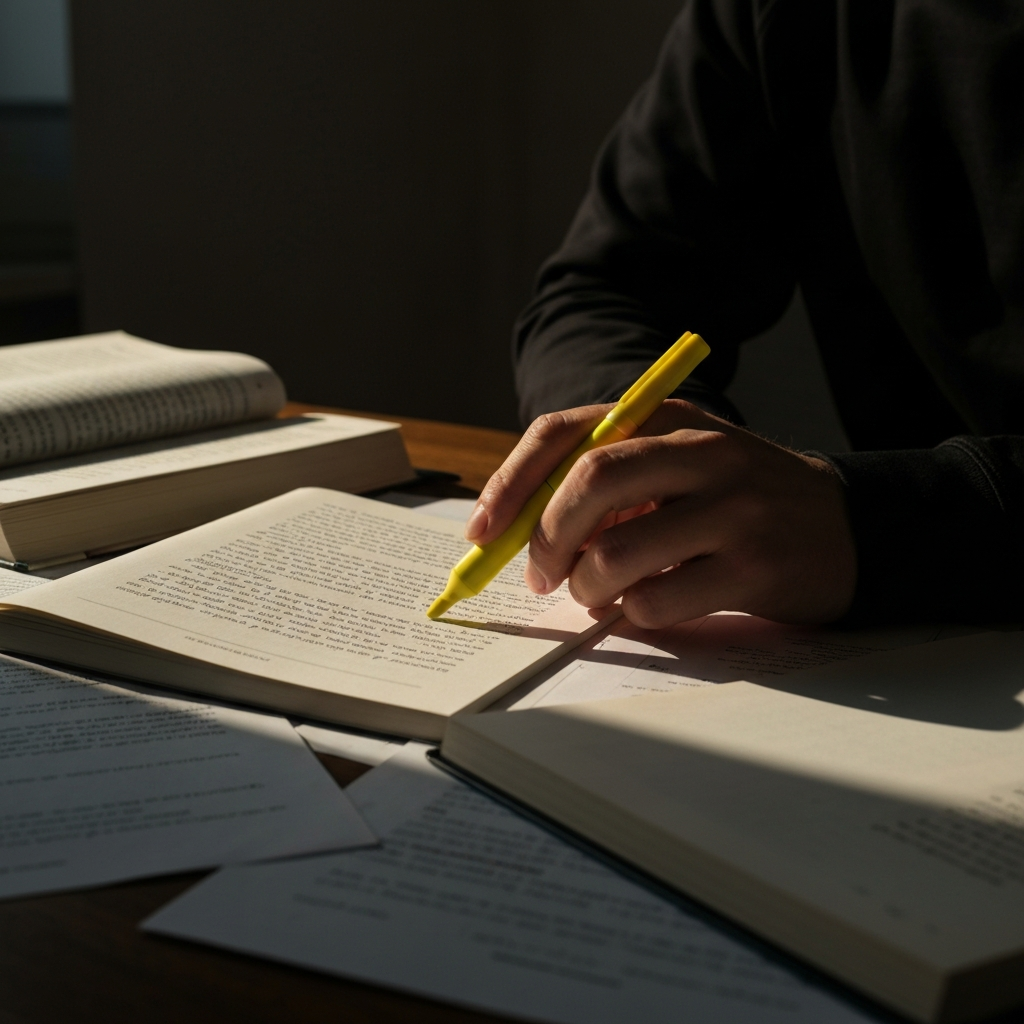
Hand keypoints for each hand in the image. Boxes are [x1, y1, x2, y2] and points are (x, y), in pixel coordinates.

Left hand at [464, 401, 856, 626]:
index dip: (510, 483)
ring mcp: (734, 508)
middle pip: (589, 482)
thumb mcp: (676, 468)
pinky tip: (649, 605)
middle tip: (539, 576)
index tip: (480, 533)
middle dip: (544, 538)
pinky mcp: (755, 567)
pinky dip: (632, 614)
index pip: (566, 433)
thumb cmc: (735, 502)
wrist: (844, 528)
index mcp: (668, 417)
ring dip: (588, 588)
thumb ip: (606, 486)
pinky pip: (656, 601)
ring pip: (616, 553)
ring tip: (600, 594)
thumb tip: (516, 534)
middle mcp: (703, 451)